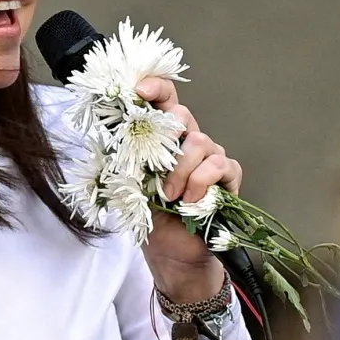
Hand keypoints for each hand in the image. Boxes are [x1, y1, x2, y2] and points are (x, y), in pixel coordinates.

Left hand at [136, 75, 240, 303]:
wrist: (172, 251)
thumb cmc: (152, 216)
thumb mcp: (130, 182)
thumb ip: (126, 155)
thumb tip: (110, 129)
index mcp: (165, 137)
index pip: (165, 100)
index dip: (155, 87)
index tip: (139, 91)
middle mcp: (189, 141)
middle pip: (183, 116)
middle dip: (166, 139)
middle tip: (154, 169)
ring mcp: (211, 157)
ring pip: (201, 142)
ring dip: (181, 171)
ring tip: (171, 196)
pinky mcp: (228, 177)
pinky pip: (220, 165)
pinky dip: (202, 182)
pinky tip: (192, 201)